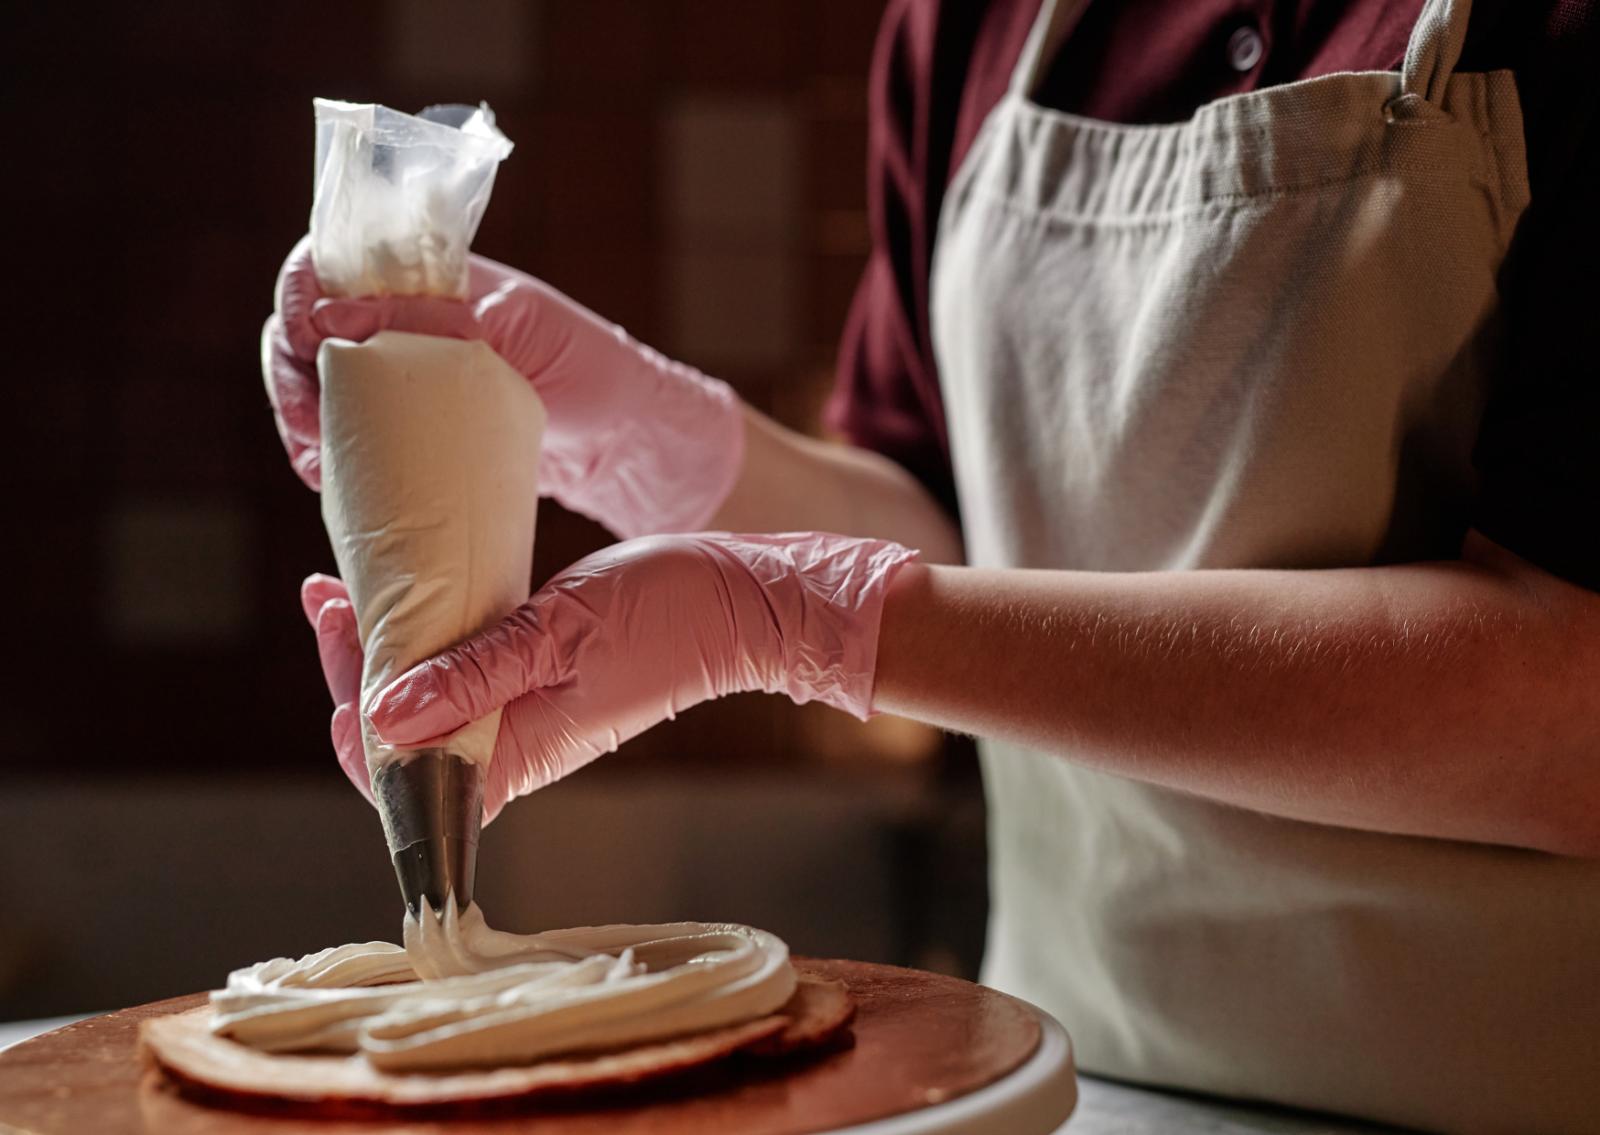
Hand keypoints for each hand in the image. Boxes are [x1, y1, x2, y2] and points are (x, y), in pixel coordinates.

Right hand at [263, 237, 744, 537]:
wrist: (631, 444)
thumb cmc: (592, 371)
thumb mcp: (522, 332)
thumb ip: (439, 320)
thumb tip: (334, 318)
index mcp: (434, 278)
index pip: (335, 260)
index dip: (300, 292)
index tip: (302, 341)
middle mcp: (408, 321)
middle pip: (308, 326)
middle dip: (288, 370)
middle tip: (303, 422)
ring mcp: (405, 379)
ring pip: (317, 384)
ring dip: (299, 419)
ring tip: (315, 461)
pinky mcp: (412, 433)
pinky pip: (349, 434)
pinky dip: (326, 455)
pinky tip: (326, 481)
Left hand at [315, 533, 915, 820]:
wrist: (748, 602)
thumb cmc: (670, 614)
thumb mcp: (559, 631)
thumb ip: (473, 676)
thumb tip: (383, 716)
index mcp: (521, 752)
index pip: (405, 775)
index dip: (350, 722)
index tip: (335, 636)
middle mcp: (518, 747)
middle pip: (406, 739)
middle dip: (352, 670)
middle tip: (327, 593)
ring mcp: (529, 716)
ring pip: (430, 705)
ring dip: (381, 651)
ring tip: (343, 587)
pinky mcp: (541, 684)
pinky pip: (464, 679)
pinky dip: (426, 641)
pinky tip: (406, 598)